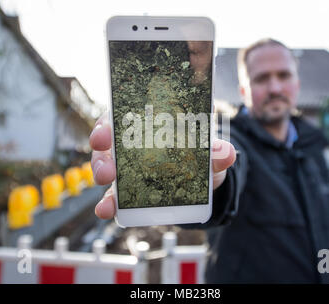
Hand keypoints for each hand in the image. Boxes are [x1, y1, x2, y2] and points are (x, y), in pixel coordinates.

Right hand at [90, 113, 235, 218]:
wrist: (203, 182)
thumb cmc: (199, 156)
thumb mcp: (209, 152)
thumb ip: (217, 151)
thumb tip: (227, 152)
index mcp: (147, 124)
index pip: (121, 117)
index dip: (108, 123)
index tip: (105, 132)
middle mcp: (131, 143)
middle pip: (107, 143)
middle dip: (102, 156)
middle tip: (107, 169)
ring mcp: (127, 168)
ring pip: (106, 168)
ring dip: (102, 178)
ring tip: (106, 192)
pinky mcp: (128, 191)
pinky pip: (114, 196)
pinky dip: (108, 203)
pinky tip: (106, 210)